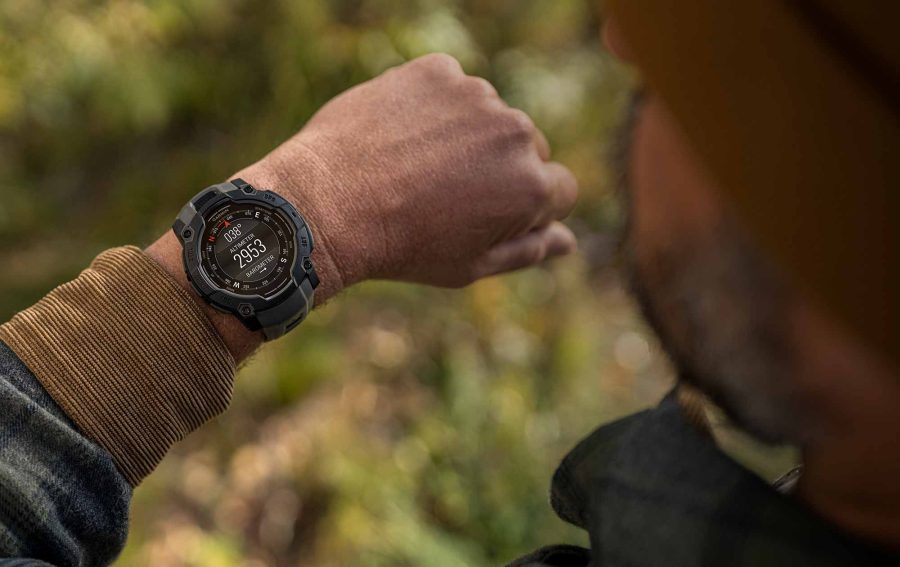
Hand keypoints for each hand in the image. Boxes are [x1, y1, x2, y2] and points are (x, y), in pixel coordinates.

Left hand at [236, 53, 577, 297]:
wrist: (328, 205)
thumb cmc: (402, 247)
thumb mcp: (471, 265)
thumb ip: (528, 250)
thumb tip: (569, 241)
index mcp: (532, 187)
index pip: (560, 189)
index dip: (525, 206)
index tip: (485, 213)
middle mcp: (516, 133)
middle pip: (528, 148)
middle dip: (500, 168)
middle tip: (445, 193)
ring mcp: (476, 96)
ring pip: (489, 116)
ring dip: (467, 135)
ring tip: (416, 165)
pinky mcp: (437, 71)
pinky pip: (450, 87)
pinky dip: (433, 106)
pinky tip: (401, 136)